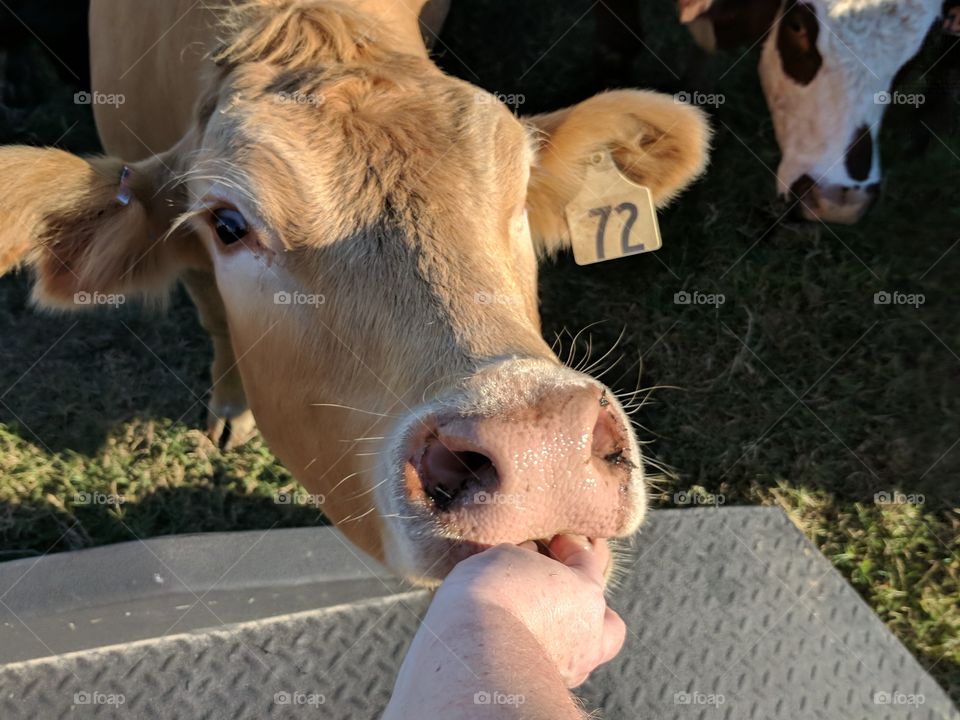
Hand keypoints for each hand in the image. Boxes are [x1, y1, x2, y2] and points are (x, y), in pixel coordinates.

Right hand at [432, 535, 625, 686]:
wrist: (475, 651)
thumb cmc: (493, 596)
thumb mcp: (505, 555)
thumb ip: (525, 556)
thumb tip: (530, 558)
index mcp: (586, 592)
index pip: (587, 561)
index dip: (569, 547)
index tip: (555, 542)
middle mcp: (590, 633)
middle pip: (608, 621)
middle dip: (590, 608)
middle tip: (562, 596)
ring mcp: (572, 665)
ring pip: (586, 652)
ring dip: (570, 637)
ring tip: (543, 626)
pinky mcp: (549, 685)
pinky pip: (556, 667)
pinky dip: (545, 655)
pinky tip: (521, 644)